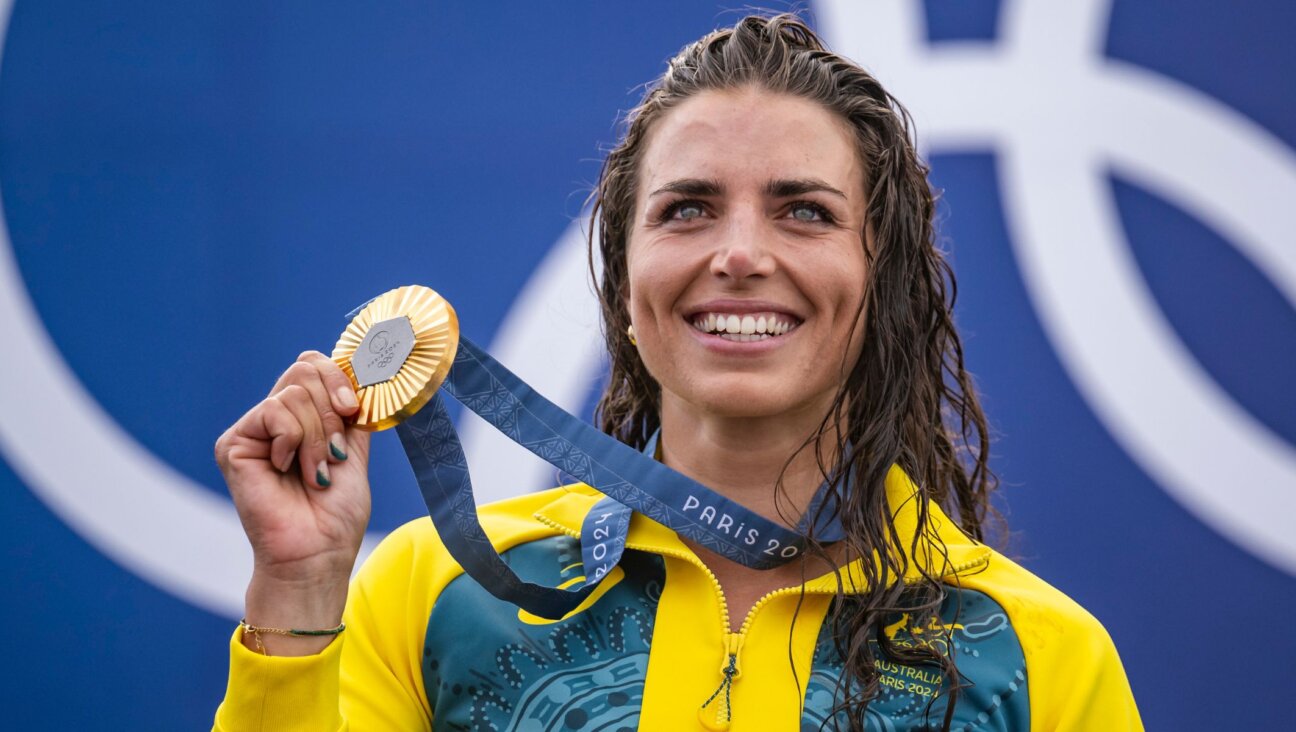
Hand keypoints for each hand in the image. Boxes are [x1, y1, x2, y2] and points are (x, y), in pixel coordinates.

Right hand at [215, 351, 370, 650]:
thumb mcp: (355, 450)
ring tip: (315, 472)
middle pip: (304, 370)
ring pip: (294, 393)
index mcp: (303, 417)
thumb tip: (362, 370)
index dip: (339, 379)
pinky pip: (274, 412)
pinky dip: (295, 441)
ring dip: (317, 436)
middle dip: (332, 412)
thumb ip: (351, 410)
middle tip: (334, 452)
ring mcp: (253, 430)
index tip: (353, 411)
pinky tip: (288, 470)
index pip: (314, 364)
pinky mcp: (233, 443)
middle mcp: (275, 418)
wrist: (318, 552)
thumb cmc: (336, 514)